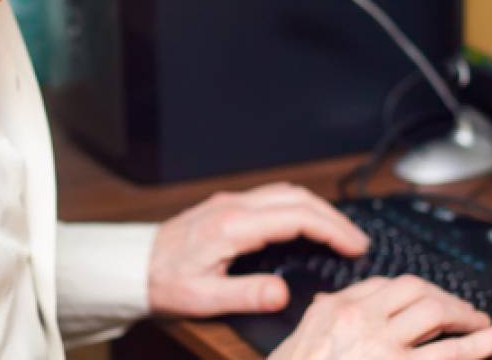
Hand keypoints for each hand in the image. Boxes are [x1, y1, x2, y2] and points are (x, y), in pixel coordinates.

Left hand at [147, 182, 368, 315]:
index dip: (332, 229)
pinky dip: (299, 206)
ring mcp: (230, 202)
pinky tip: (307, 222)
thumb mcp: (203, 299)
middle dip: (334, 217)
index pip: (296, 217)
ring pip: (286, 193)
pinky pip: (273, 196)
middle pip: (298, 198)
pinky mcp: (227, 206)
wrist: (133, 265)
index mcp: (232, 227)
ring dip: (318, 208)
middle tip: (358, 241)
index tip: (354, 246)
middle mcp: (234, 207)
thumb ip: (246, 295)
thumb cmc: (164, 282)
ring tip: (340, 232)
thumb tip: (283, 294)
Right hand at [270, 276, 491, 359]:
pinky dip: (481, 342)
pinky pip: (450, 352)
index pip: (380, 285)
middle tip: (459, 310)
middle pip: (413, 288)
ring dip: (464, 313)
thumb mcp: (294, 346)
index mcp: (333, 310)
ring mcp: (383, 344)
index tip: (422, 300)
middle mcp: (360, 318)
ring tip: (480, 323)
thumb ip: (318, 323)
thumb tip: (330, 307)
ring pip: (435, 310)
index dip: (409, 292)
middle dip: (442, 296)